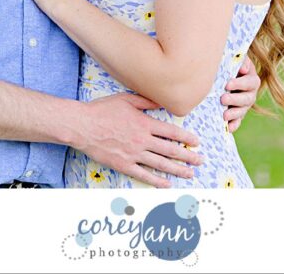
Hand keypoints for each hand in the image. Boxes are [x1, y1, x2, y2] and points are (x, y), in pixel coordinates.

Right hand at [75, 93, 202, 187]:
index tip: (197, 142)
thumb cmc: (102, 110)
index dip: (186, 138)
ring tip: (190, 174)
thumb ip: (146, 101)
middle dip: (188, 156)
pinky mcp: (123, 164)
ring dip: (177, 170)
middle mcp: (142, 140)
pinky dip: (156, 181)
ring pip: (160, 164)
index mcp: (144, 124)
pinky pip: (143, 175)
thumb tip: (162, 102)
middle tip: (200, 160)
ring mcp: (133, 154)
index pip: (171, 132)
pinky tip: (167, 184)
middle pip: (170, 150)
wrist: (82, 125)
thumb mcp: (126, 99)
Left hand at [222, 54, 259, 132]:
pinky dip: (233, 125)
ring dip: (234, 113)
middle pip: (247, 99)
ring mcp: (245, 105)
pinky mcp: (238, 114)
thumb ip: (240, 61)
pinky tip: (228, 128)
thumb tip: (243, 68)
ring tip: (224, 115)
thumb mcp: (236, 60)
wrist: (224, 75)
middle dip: (235, 99)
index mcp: (252, 79)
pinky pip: (237, 122)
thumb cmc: (230, 65)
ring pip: (243, 111)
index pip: (250, 82)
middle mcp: (250, 94)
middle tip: (223, 99)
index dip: (240, 84)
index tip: (228, 84)